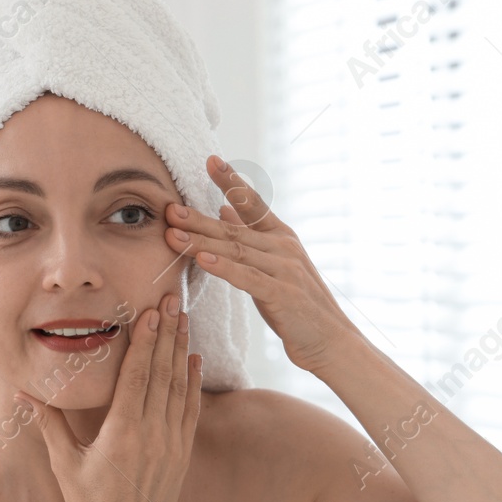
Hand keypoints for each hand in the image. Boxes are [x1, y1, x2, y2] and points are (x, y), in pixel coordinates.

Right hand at [15, 294, 201, 501]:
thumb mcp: (64, 464)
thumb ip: (49, 424)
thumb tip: (23, 391)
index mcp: (122, 435)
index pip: (137, 376)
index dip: (145, 341)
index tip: (151, 310)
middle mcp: (152, 436)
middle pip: (162, 373)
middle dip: (167, 333)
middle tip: (173, 298)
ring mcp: (171, 445)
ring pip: (179, 388)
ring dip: (182, 350)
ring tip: (184, 318)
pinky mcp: (182, 455)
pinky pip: (190, 410)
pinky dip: (192, 383)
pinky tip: (193, 360)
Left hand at [165, 154, 361, 373]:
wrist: (332, 341)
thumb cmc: (299, 305)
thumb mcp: (275, 264)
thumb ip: (252, 236)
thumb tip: (225, 207)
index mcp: (282, 236)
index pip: (253, 203)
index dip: (232, 181)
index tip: (211, 160)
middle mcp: (284, 247)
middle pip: (234, 229)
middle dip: (199, 218)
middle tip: (169, 208)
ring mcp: (285, 269)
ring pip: (236, 251)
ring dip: (202, 242)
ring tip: (173, 234)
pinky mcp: (283, 294)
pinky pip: (247, 278)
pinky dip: (224, 268)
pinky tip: (202, 260)